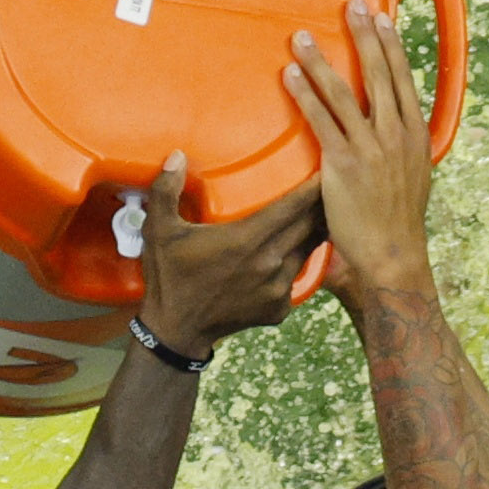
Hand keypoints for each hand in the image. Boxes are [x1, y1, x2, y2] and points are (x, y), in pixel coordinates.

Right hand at [132, 156, 326, 358]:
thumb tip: (176, 156)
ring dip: (313, 233)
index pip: (293, 207)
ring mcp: (278, 289)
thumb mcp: (159, 232)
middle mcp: (270, 263)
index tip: (327, 169)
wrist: (176, 332)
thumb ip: (165, 191)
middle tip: (329, 187)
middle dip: (320, 205)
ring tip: (319, 215)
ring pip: (307, 252)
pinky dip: (295, 264)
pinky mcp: (280, 308)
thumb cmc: (169, 277)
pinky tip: (293, 252)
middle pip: (309, 226)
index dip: (313, 187)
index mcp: (246, 240)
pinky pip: (296, 279)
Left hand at [283, 0, 435, 296]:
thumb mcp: (410, 183)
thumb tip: (384, 146)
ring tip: (303, 36)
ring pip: (346, 91)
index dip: (393, 46)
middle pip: (381, 73)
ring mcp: (372, 147)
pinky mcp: (343, 164)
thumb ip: (396, 157)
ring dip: (323, 59)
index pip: (406, 80)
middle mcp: (398, 135)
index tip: (383, 20)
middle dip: (364, 35)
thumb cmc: (396, 229)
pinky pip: (321, 119)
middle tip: (352, 5)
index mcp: (417, 136)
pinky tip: (290, 74)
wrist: (393, 260)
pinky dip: (304, 93)